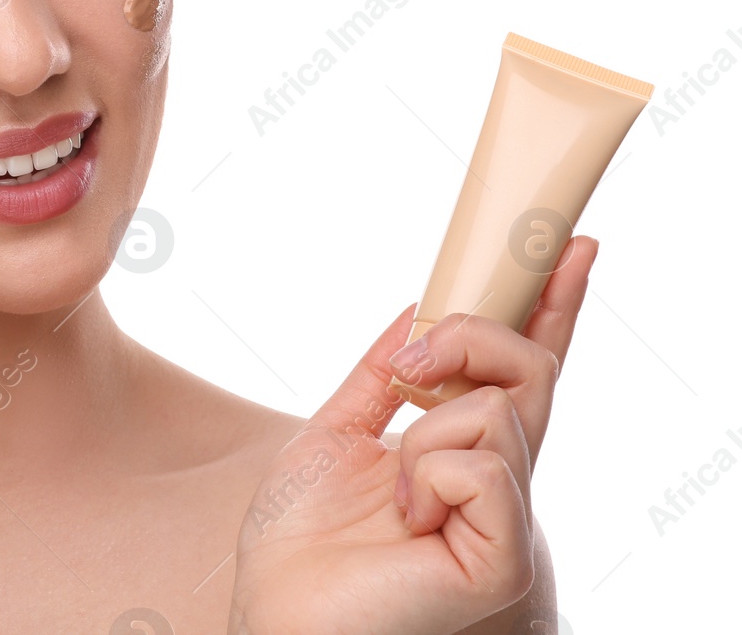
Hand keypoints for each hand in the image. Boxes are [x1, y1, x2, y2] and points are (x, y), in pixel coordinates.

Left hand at [225, 234, 598, 634]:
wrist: (275, 617)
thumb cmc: (299, 546)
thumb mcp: (334, 435)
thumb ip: (380, 377)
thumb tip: (417, 306)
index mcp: (460, 455)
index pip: (524, 372)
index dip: (551, 309)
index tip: (568, 245)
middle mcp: (495, 482)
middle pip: (529, 370)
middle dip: (468, 335)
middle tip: (409, 366)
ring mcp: (506, 520)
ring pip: (499, 408)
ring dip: (423, 434)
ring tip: (393, 496)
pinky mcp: (503, 556)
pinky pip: (485, 465)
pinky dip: (429, 475)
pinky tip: (408, 521)